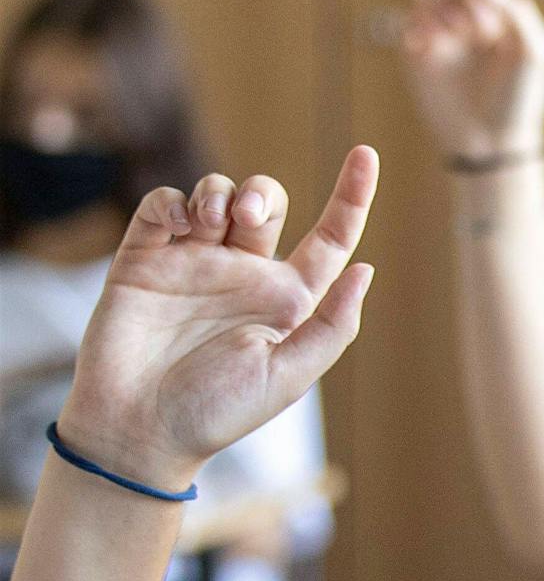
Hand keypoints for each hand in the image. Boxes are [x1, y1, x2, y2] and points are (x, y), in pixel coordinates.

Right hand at [59, 148, 377, 493]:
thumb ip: (332, 324)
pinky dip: (174, 201)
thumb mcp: (289, 375)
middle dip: (262, 190)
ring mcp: (194, 264)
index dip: (351, 197)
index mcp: (288, 302)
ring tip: (209, 225)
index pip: (330, 240)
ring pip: (216, 194)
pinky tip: (180, 226)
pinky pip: (164, 205)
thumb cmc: (219, 412)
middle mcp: (245, 276)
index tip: (366, 153)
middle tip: (249, 213)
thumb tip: (366, 269)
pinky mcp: (145, 259)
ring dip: (218, 193)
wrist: (140, 427)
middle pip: (266, 203)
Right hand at [401, 0, 543, 158]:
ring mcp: (441, 32)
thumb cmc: (521, 99)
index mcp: (500, 12)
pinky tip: (431, 44)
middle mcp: (468, 16)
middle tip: (485, 32)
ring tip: (460, 38)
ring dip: (448, 9)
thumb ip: (519, 13)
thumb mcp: (535, 54)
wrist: (491, 140)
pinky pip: (411, 19)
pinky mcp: (417, 49)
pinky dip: (422, 24)